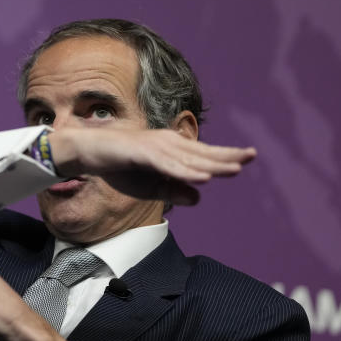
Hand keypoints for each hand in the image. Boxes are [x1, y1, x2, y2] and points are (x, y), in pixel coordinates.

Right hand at [48, 128, 255, 205]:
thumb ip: (173, 190)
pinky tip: (201, 177)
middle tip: (251, 156)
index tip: (248, 157)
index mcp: (170, 149)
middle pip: (201, 154)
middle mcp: (166, 143)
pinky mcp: (141, 153)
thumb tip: (200, 197)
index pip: (202, 155)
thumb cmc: (119, 166)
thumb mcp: (149, 186)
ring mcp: (154, 147)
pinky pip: (167, 165)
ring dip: (211, 164)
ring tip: (234, 168)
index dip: (225, 156)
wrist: (89, 152)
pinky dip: (185, 172)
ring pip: (188, 159)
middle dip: (226, 156)